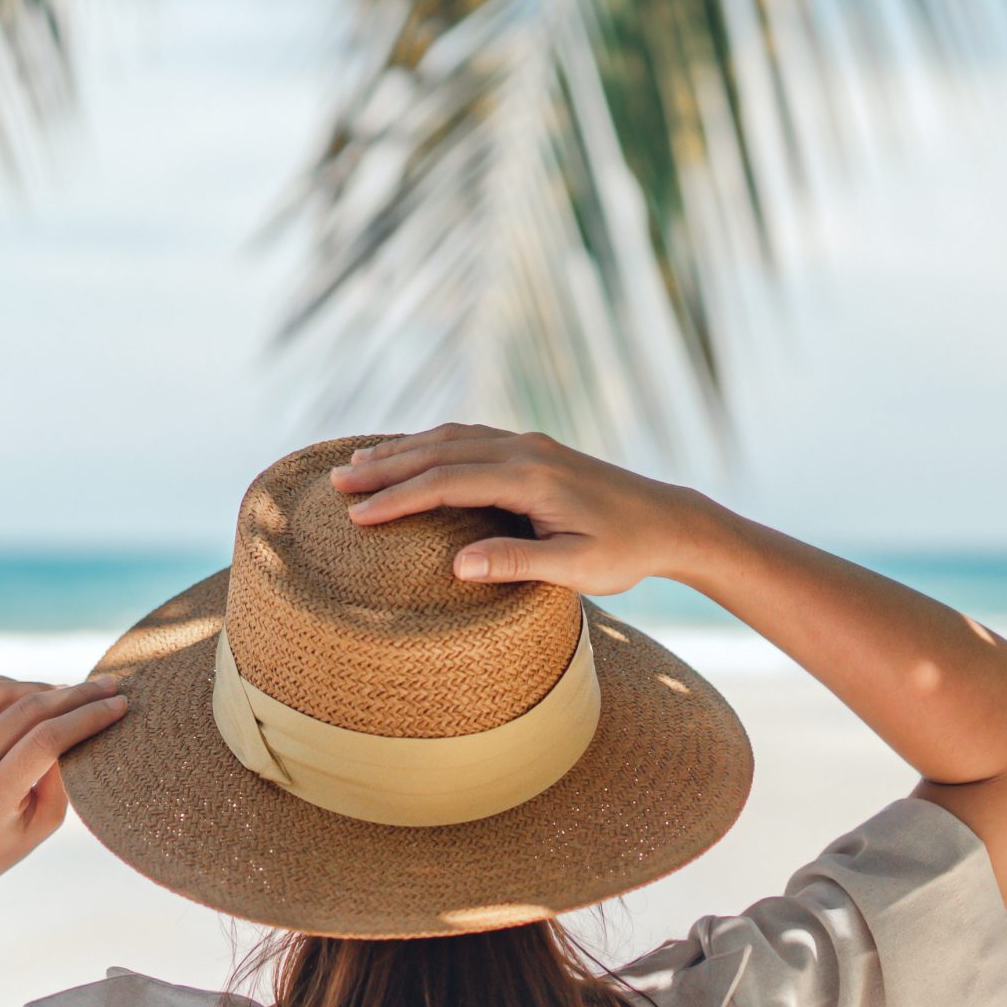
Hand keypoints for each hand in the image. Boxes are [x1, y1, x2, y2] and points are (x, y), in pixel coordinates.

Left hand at [0, 676, 127, 900]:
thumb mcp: (39, 827)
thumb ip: (63, 779)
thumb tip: (79, 724)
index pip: (47, 739)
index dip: (88, 716)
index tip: (119, 704)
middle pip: (27, 710)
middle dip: (75, 694)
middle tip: (107, 686)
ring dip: (40, 686)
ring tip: (67, 694)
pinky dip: (4, 684)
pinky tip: (27, 691)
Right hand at [331, 426, 707, 596]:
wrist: (671, 521)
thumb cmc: (627, 552)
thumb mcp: (578, 569)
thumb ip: (518, 563)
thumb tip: (458, 565)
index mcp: (530, 478)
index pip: (446, 483)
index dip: (397, 499)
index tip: (357, 515)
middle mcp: (524, 450)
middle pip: (439, 452)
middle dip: (384, 467)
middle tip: (335, 482)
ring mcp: (529, 444)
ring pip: (451, 438)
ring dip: (402, 449)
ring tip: (358, 463)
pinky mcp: (534, 449)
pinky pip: (470, 437)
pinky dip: (431, 443)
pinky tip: (412, 453)